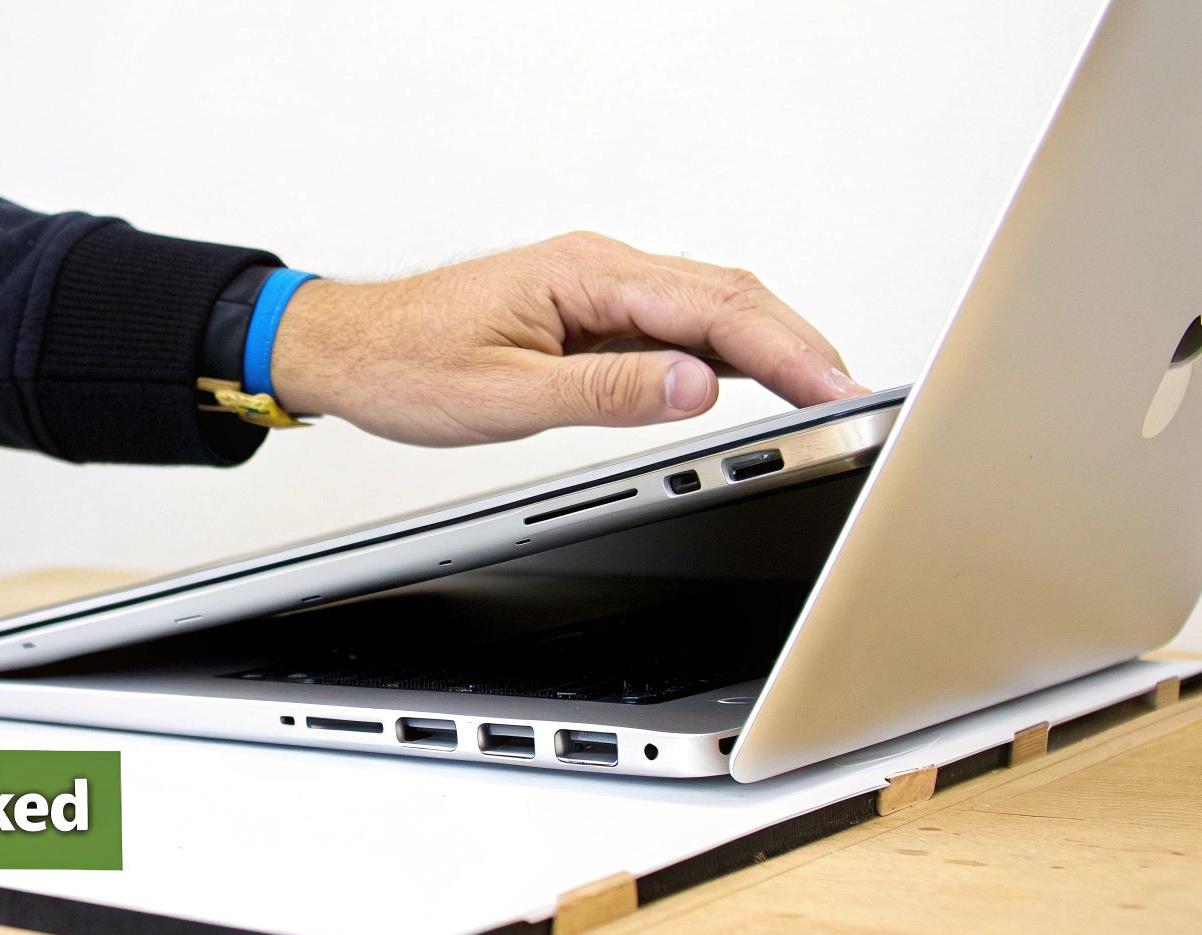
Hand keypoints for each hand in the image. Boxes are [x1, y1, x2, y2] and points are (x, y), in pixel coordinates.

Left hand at [269, 231, 868, 445]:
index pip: (712, 309)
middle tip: (851, 399)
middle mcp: (598, 268)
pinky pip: (674, 324)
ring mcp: (596, 287)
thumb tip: (697, 386)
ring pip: (708, 307)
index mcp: (584, 274)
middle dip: (797, 345)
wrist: (350, 348)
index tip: (835, 389)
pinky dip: (724, 352)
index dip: (786, 352)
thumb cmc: (407, 363)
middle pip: (727, 297)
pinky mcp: (588, 311)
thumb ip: (605, 391)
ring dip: (768, 346)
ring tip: (821, 395)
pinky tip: (751, 383)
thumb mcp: (505, 396)